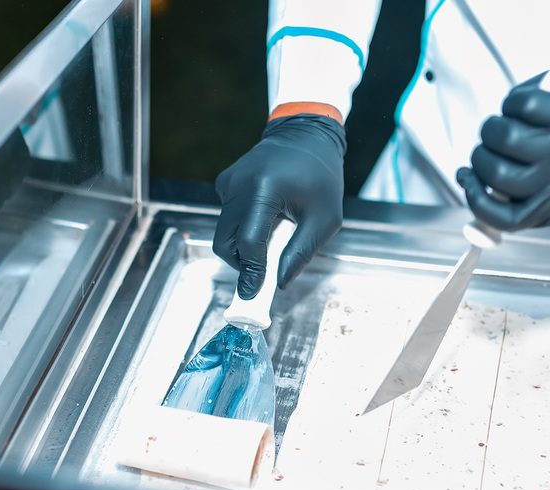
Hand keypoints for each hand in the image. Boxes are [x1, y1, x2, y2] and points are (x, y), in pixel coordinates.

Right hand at [213, 112, 345, 299]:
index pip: (248, 242)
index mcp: (264, 190)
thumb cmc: (321, 176)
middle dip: (242, 264)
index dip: (250, 273)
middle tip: (263, 273)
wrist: (306, 135)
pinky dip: (244, 228)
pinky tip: (267, 218)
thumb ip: (301, 253)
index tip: (253, 294)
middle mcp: (238, 184)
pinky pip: (228, 218)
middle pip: (225, 242)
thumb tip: (279, 283)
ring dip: (245, 246)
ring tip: (274, 237)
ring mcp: (228, 183)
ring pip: (225, 233)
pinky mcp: (225, 183)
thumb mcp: (325, 219)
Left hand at [456, 76, 549, 231]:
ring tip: (484, 154)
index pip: (524, 103)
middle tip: (494, 131)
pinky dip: (476, 198)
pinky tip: (471, 182)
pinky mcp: (542, 213)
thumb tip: (512, 97)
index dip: (509, 102)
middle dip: (489, 130)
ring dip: (478, 160)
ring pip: (496, 174)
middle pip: (505, 138)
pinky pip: (499, 214)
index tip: (511, 107)